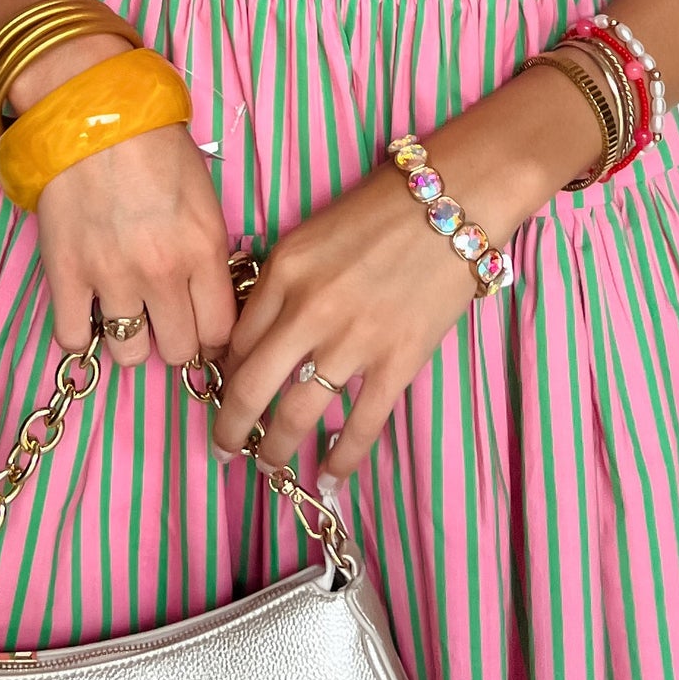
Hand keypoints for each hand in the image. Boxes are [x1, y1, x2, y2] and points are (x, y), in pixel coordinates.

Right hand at [24, 40, 238, 372]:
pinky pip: (72, 338)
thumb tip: (207, 294)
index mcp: (203, 249)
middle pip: (178, 351)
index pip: (220, 331)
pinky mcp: (66, 274)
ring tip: (126, 315)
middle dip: (175, 340)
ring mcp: (111, 277)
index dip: (213, 336)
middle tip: (165, 319)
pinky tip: (87, 314)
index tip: (202, 326)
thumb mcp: (203, 194)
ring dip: (129, 341)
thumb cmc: (153, 141)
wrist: (92, 111)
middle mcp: (161, 272)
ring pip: (129, 356)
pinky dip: (80, 335)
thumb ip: (207, 250)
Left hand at [211, 163, 489, 484]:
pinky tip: (331, 479)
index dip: (225, 376)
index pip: (237, 340)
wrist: (454, 200)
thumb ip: (280, 283)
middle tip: (227, 450)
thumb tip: (255, 338)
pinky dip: (343, 460)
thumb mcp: (312, 234)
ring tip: (273, 468)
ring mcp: (354, 340)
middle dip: (232, 429)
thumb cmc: (382, 209)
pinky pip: (361, 424)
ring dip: (279, 450)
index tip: (224, 395)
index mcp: (283, 272)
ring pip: (299, 415)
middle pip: (252, 388)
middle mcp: (309, 310)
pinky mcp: (398, 361)